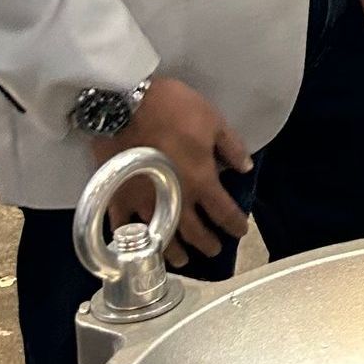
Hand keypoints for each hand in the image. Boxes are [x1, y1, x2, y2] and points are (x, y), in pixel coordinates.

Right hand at [97, 76, 250, 266]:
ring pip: (162, 237)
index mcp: (202, 181)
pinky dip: (132, 240)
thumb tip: (245, 168)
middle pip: (195, 231)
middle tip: (214, 250)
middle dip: (207, 243)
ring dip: (175, 251)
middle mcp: (175, 199)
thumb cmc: (172, 109)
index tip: (240, 231)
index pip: (224, 211)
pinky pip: (124, 228)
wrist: (124, 104)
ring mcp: (144, 202)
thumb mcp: (213, 120)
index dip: (235, 224)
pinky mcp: (118, 198)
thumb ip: (231, 147)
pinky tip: (136, 248)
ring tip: (182, 259)